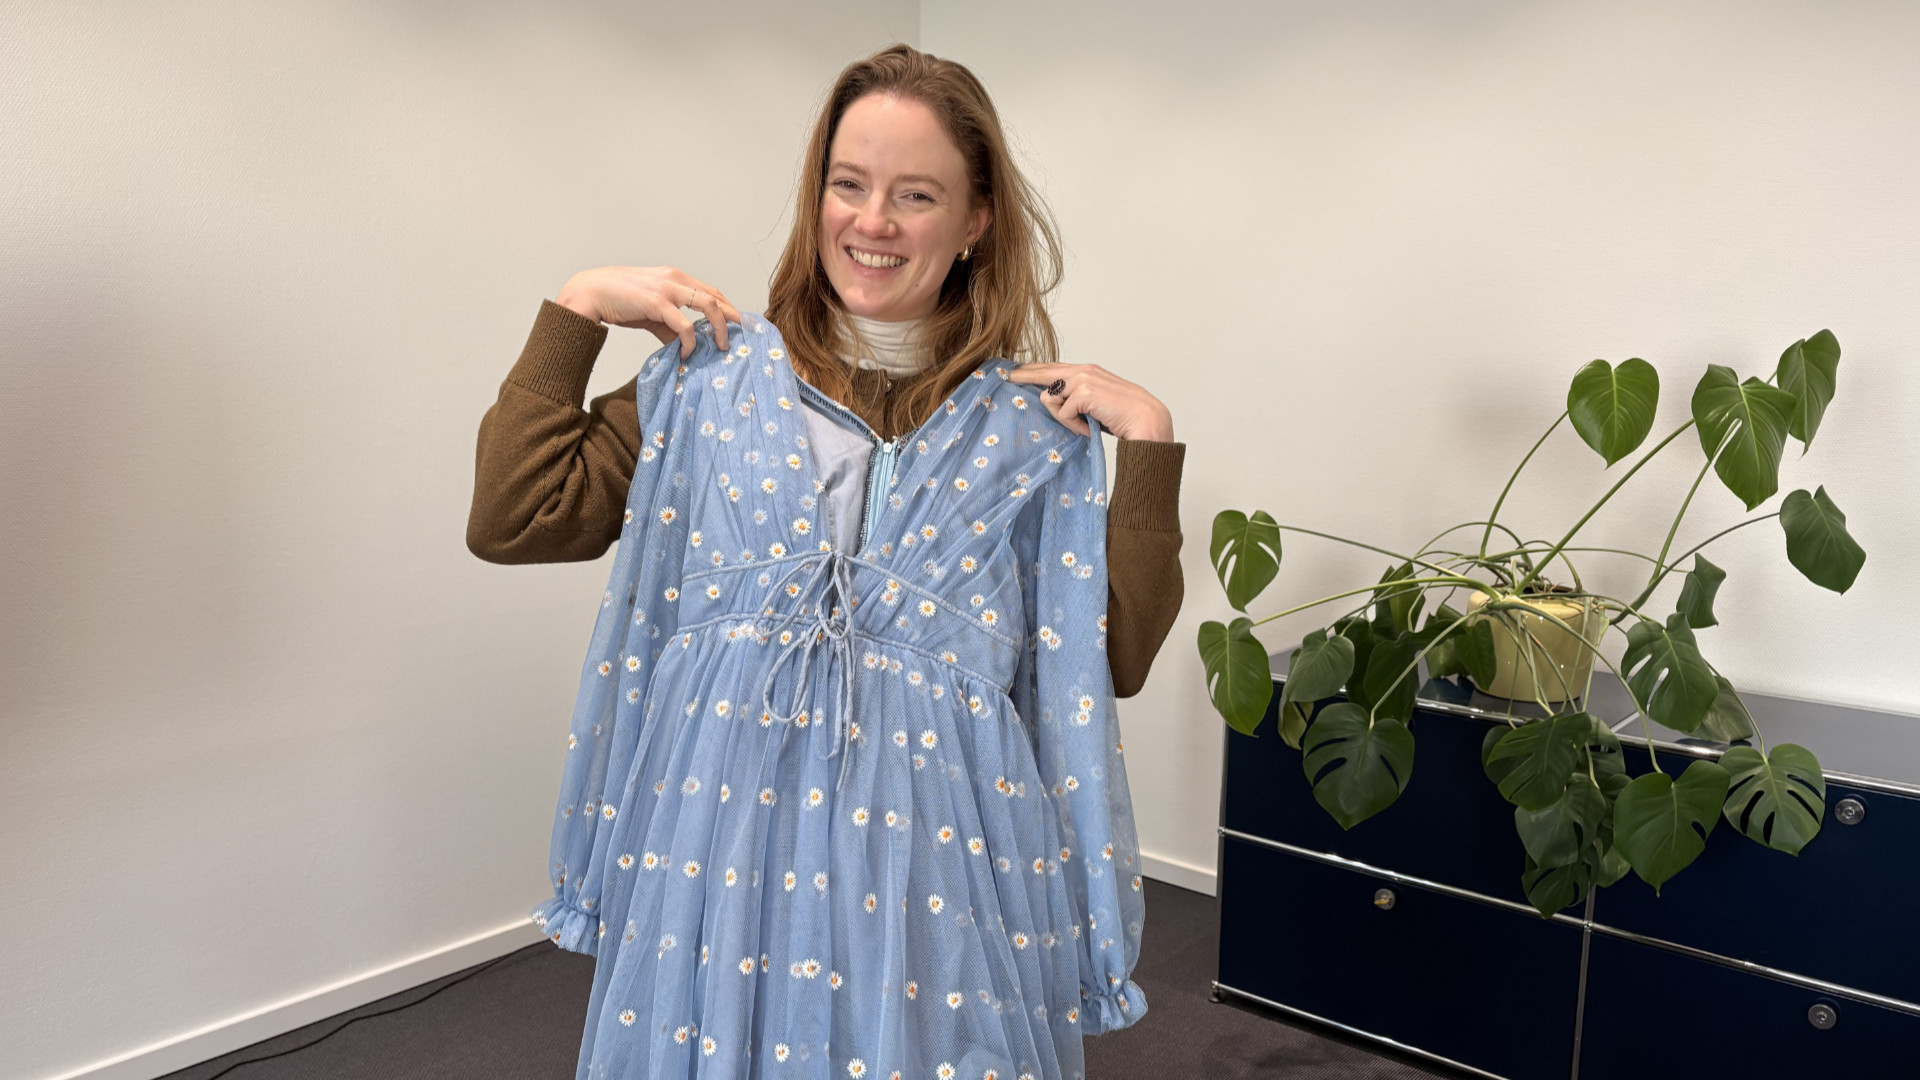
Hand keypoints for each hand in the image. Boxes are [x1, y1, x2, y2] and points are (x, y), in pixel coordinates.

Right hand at [554, 266, 743, 354]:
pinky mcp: (656, 302)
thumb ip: (668, 326)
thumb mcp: (649, 312)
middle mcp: (674, 278)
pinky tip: (688, 353)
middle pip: (716, 296)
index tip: (737, 326)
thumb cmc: (617, 300)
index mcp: (674, 277)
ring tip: (722, 346)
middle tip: (741, 337)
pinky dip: (691, 340)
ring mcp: (666, 288)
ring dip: (720, 327)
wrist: (588, 293)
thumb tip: (685, 346)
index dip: (727, 308)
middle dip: (733, 318)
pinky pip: (684, 324)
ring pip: (708, 305)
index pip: (710, 291)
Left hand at [1006, 362, 1174, 441]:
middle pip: (1043, 371)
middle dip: (1023, 375)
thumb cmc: (1124, 418)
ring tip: (1087, 425)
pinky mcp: (1083, 391)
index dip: (1033, 370)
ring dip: (1065, 418)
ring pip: (1050, 399)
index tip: (1016, 371)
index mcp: (1088, 371)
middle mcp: (1083, 370)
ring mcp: (1083, 379)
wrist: (1147, 422)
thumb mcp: (1094, 407)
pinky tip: (1091, 428)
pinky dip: (1075, 426)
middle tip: (1007, 377)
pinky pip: (1062, 414)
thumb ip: (1075, 401)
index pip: (1054, 368)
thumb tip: (1050, 402)